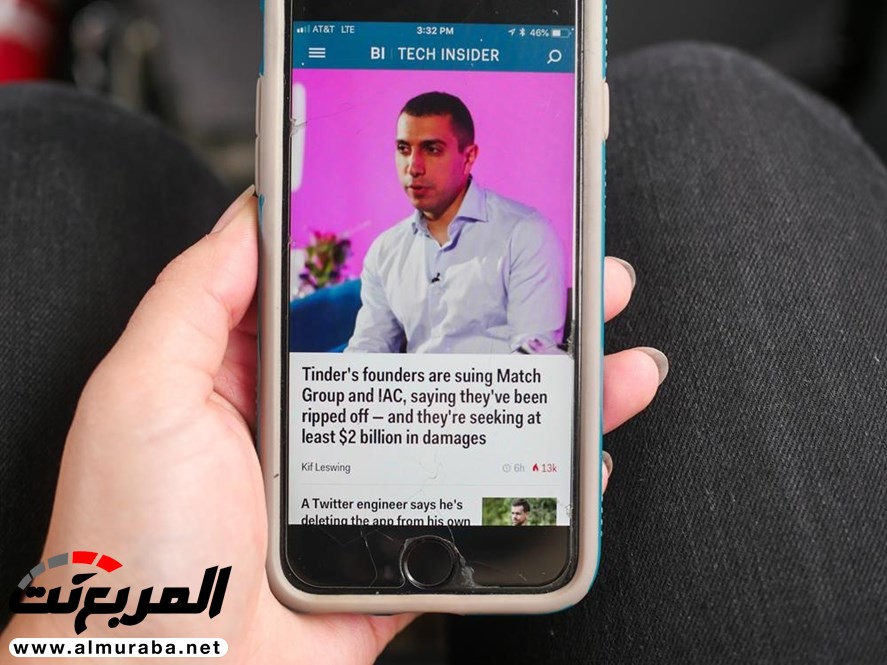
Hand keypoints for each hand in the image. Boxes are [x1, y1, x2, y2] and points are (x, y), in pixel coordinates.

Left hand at [2, 191, 665, 662]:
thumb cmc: (135, 547)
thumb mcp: (142, 392)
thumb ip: (194, 297)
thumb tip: (252, 215)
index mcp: (260, 383)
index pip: (354, 302)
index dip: (418, 262)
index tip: (476, 229)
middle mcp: (323, 432)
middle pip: (433, 358)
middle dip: (510, 314)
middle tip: (570, 277)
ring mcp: (370, 492)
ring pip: (474, 427)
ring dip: (547, 390)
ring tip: (609, 352)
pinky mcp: (402, 553)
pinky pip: (480, 509)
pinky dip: (539, 484)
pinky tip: (585, 452)